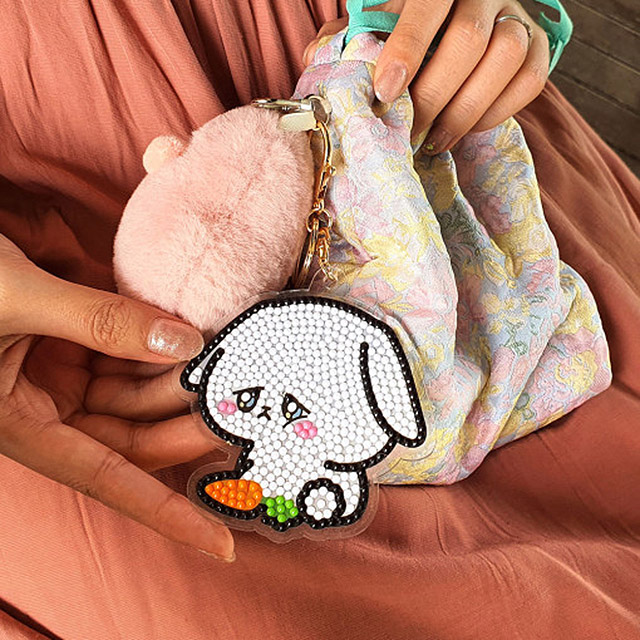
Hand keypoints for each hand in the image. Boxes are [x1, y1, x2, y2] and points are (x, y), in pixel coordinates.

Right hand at [0, 235, 233, 560]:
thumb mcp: (13, 300)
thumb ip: (98, 321)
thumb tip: (182, 340)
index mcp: (23, 427)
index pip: (112, 481)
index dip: (170, 516)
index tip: (223, 543)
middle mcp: (48, 410)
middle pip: (137, 433)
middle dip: (190, 423)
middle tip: (245, 408)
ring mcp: (62, 375)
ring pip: (138, 391)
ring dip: (180, 378)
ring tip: (230, 364)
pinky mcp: (72, 343)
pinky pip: (127, 352)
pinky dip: (159, 344)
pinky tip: (193, 334)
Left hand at [303, 0, 548, 150]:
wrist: (454, 26)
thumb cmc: (403, 31)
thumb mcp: (373, 26)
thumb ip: (349, 38)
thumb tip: (318, 58)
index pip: (427, 4)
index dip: (407, 49)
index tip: (386, 94)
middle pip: (468, 39)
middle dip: (433, 97)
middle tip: (408, 134)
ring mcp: (515, 15)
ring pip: (506, 58)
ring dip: (466, 109)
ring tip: (434, 140)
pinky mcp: (538, 44)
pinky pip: (531, 79)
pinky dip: (497, 111)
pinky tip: (466, 129)